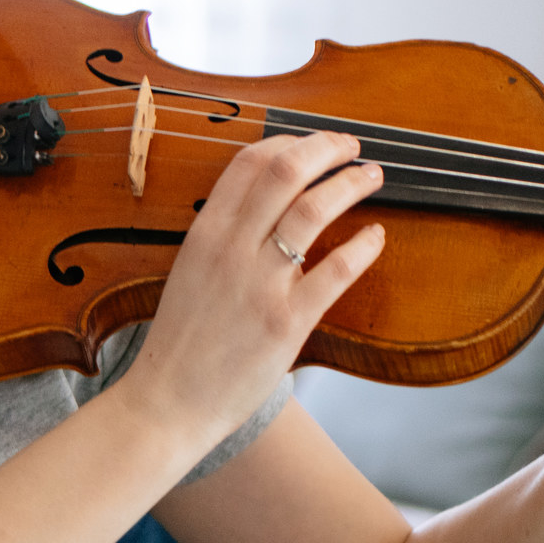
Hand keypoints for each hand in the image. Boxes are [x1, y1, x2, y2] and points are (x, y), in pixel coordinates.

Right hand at [109, 131, 386, 454]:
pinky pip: (335, 270)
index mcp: (205, 233)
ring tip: (372, 177)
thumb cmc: (180, 343)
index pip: (251, 162)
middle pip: (286, 171)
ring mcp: (260, 284)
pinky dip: (363, 246)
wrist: (167, 402)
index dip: (290, 140)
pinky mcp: (287, 321)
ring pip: (314, 210)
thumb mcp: (191, 271)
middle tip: (352, 147)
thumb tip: (267, 207)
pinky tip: (376, 236)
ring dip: (350, 184)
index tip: (313, 143)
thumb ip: (225, 237)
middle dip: (327, 148)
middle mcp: (231, 249)